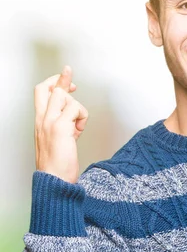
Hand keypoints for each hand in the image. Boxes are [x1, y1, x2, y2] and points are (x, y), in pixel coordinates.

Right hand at [34, 66, 88, 182]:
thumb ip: (63, 124)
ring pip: (64, 97)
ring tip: (77, 128)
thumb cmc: (58, 163)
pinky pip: (76, 109)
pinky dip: (82, 118)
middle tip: (68, 71)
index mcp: (40, 122)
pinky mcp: (60, 127)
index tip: (67, 83)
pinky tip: (78, 132)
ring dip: (77, 109)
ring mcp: (49, 122)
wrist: (54, 180)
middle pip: (47, 88)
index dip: (53, 83)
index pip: (41, 94)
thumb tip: (73, 114)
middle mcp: (42, 119)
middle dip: (60, 78)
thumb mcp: (58, 138)